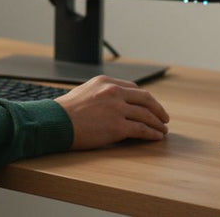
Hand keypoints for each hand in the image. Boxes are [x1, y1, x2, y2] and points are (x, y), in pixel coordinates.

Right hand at [54, 75, 169, 148]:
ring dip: (158, 123)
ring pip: (146, 115)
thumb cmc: (65, 111)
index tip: (150, 106)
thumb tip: (115, 103)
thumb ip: (101, 94)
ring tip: (163, 130)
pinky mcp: (117, 126)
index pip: (133, 88)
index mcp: (105, 82)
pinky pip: (142, 129)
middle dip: (158, 109)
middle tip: (164, 118)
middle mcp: (113, 92)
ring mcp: (117, 109)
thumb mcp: (84, 92)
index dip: (145, 99)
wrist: (55, 122)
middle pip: (145, 99)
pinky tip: (156, 137)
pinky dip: (152, 134)